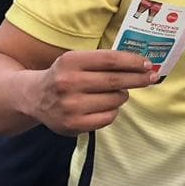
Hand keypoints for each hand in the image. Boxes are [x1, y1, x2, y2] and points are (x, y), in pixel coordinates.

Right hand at [30, 50, 156, 134]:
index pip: (110, 60)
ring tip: (115, 93)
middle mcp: (68, 83)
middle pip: (115, 81)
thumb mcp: (76, 61)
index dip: (132, 62)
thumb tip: (140, 65)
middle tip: (150, 77)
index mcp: (70, 62)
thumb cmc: (64, 75)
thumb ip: (103, 61)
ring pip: (115, 100)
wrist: (33, 98)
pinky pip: (109, 117)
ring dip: (122, 95)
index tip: (147, 64)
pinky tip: (105, 106)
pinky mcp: (73, 125)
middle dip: (138, 79)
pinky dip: (113, 111)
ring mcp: (70, 106)